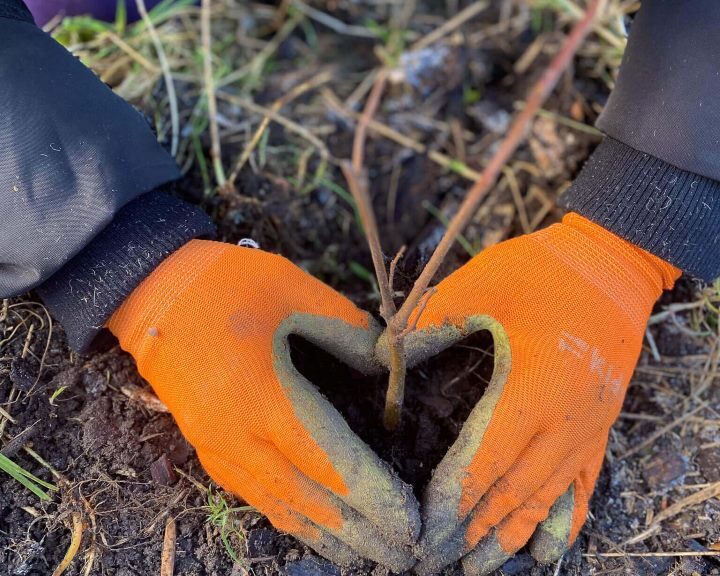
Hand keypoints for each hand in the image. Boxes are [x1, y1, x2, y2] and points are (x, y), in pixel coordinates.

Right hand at [108, 240, 419, 570]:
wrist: (150, 291)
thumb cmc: (225, 285)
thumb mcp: (294, 289)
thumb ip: (347, 330)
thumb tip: (386, 365)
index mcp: (266, 397)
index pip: (332, 462)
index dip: (373, 495)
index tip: (409, 520)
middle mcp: (239, 437)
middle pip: (309, 500)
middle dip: (358, 532)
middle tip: (403, 555)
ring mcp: (216, 448)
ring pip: (279, 507)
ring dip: (324, 536)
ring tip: (363, 558)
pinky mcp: (205, 448)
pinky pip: (253, 495)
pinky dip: (289, 518)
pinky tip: (311, 527)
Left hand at [397, 214, 678, 574]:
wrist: (612, 263)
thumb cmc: (543, 270)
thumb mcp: (481, 283)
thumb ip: (430, 323)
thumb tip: (382, 357)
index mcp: (534, 386)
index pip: (487, 461)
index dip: (455, 499)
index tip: (426, 528)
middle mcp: (566, 419)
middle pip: (515, 491)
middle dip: (475, 530)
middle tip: (439, 561)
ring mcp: (589, 426)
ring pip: (548, 497)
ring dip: (513, 535)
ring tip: (482, 567)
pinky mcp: (601, 423)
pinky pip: (584, 485)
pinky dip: (562, 521)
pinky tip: (547, 549)